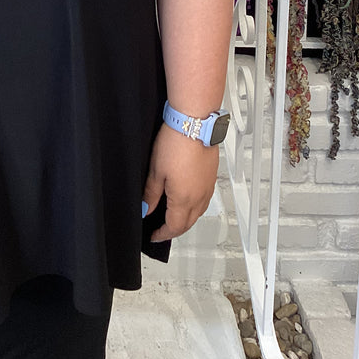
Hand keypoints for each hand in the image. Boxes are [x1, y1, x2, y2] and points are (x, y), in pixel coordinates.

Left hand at [142, 123, 219, 242]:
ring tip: (173, 216)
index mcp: (184, 200)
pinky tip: (186, 199)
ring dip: (186, 219)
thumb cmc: (175, 143)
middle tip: (162, 229)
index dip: (162, 234)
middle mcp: (200, 197)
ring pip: (198, 213)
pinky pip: (204, 200)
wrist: (194, 124)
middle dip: (174, 229)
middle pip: (188, 223)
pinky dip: (195, 206)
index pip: (174, 227)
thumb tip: (146, 209)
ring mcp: (208, 187)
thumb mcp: (155, 171)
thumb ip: (151, 194)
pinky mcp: (212, 177)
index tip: (154, 235)